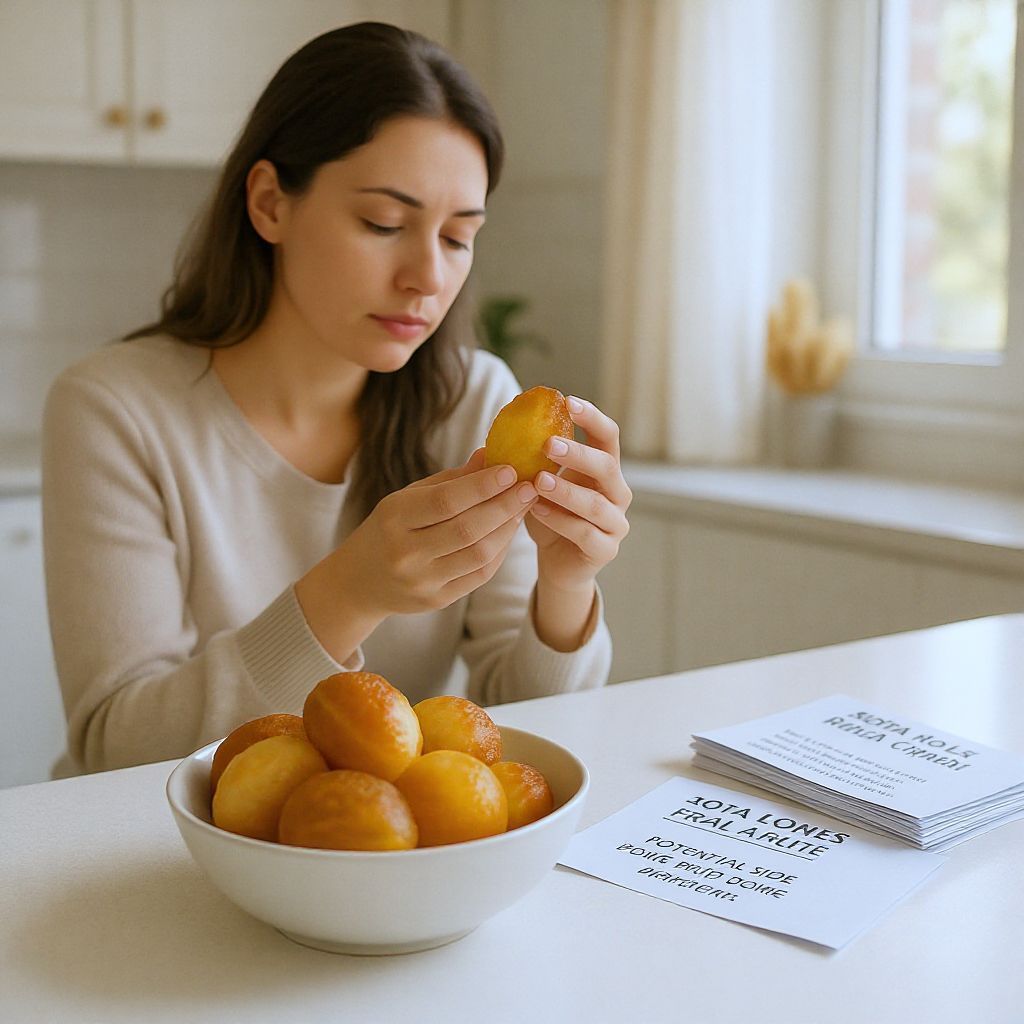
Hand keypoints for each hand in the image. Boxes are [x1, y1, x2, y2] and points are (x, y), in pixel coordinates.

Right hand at [296, 449, 536, 660]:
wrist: (360, 581)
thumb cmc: (390, 528)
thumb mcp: (410, 497)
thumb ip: (452, 480)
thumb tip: (491, 455)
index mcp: (394, 518)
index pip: (445, 501)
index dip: (481, 486)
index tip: (510, 470)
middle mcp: (406, 553)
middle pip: (468, 529)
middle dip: (505, 505)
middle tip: (529, 487)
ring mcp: (422, 580)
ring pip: (480, 554)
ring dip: (508, 528)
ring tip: (523, 506)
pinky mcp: (437, 600)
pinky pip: (480, 574)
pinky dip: (500, 550)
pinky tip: (508, 530)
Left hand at [526, 396, 630, 594]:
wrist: (558, 564)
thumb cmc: (550, 515)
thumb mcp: (541, 482)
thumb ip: (535, 458)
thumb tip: (507, 423)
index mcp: (605, 469)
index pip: (608, 436)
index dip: (592, 418)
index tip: (568, 402)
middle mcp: (617, 493)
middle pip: (607, 466)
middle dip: (578, 454)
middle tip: (548, 443)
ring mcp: (615, 523)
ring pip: (595, 504)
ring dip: (566, 490)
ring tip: (538, 481)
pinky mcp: (605, 550)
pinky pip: (584, 533)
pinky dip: (559, 520)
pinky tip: (536, 510)